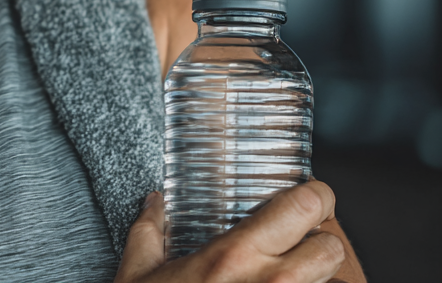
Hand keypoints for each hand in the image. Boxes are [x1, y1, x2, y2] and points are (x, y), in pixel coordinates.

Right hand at [114, 182, 346, 282]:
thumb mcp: (138, 274)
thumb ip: (148, 232)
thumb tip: (153, 204)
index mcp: (233, 256)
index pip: (303, 206)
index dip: (314, 196)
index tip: (308, 198)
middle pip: (332, 248)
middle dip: (321, 243)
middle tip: (302, 244)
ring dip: (320, 280)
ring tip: (295, 276)